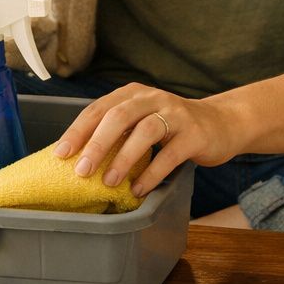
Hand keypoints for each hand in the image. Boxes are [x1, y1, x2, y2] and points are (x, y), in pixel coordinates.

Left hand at [52, 83, 241, 197]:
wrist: (222, 123)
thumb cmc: (172, 127)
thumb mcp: (143, 120)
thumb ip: (118, 132)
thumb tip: (79, 159)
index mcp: (133, 93)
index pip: (99, 108)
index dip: (78, 131)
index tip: (61, 154)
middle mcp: (153, 98)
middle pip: (119, 116)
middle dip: (97, 144)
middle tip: (82, 170)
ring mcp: (176, 114)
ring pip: (145, 131)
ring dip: (124, 158)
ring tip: (110, 182)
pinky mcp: (194, 134)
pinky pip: (169, 154)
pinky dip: (151, 174)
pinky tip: (139, 190)